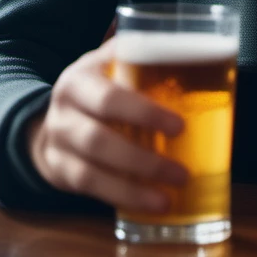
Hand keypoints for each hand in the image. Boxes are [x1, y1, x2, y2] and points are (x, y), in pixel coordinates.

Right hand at [27, 39, 188, 211]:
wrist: (54, 115)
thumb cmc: (101, 86)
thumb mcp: (114, 63)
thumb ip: (143, 56)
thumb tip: (203, 53)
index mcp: (82, 77)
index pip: (110, 98)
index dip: (143, 113)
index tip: (178, 126)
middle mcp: (64, 109)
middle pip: (98, 139)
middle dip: (142, 159)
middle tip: (182, 172)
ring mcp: (57, 143)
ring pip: (92, 170)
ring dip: (135, 186)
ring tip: (172, 194)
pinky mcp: (59, 171)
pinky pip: (91, 189)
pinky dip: (124, 197)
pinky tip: (153, 203)